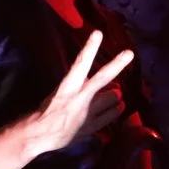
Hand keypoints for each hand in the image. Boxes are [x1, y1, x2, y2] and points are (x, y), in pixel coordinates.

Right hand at [23, 31, 135, 156]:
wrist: (39, 135)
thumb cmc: (47, 110)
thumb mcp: (60, 92)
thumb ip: (77, 85)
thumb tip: (94, 79)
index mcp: (67, 87)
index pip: (80, 64)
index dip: (89, 48)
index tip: (97, 33)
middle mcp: (79, 98)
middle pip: (103, 78)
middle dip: (117, 64)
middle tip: (129, 53)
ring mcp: (88, 113)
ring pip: (113, 98)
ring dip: (116, 95)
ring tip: (116, 95)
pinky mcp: (93, 127)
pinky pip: (112, 115)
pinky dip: (115, 110)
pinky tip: (115, 108)